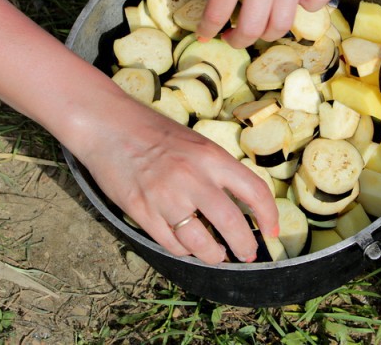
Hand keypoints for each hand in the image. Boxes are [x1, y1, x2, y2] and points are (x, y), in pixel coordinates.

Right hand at [71, 93, 279, 264]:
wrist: (109, 125)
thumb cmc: (155, 132)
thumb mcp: (196, 143)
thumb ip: (217, 170)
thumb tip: (240, 204)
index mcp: (211, 157)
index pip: (254, 191)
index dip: (269, 215)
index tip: (272, 230)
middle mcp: (193, 178)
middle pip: (232, 224)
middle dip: (245, 246)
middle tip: (247, 253)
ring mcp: (165, 197)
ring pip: (200, 243)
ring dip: (214, 256)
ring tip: (217, 255)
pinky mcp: (141, 211)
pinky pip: (171, 244)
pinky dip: (183, 251)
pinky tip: (187, 247)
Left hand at [175, 0, 331, 47]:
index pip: (217, 14)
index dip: (208, 30)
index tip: (207, 34)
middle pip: (253, 30)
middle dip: (239, 41)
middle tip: (234, 37)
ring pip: (283, 24)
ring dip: (269, 32)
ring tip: (261, 26)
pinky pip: (317, 2)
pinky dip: (307, 7)